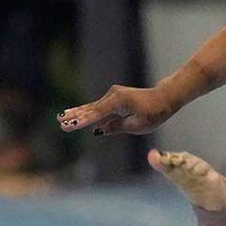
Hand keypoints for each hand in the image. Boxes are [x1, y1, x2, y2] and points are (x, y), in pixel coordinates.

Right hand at [57, 85, 173, 136]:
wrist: (164, 98)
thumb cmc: (154, 113)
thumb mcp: (137, 125)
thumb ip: (117, 127)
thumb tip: (98, 131)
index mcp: (120, 102)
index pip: (98, 114)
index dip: (84, 121)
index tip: (71, 125)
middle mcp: (114, 95)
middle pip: (92, 109)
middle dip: (76, 117)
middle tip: (60, 122)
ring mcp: (113, 95)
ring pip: (93, 107)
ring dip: (78, 113)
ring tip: (61, 117)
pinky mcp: (114, 97)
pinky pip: (99, 107)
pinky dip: (87, 112)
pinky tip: (74, 114)